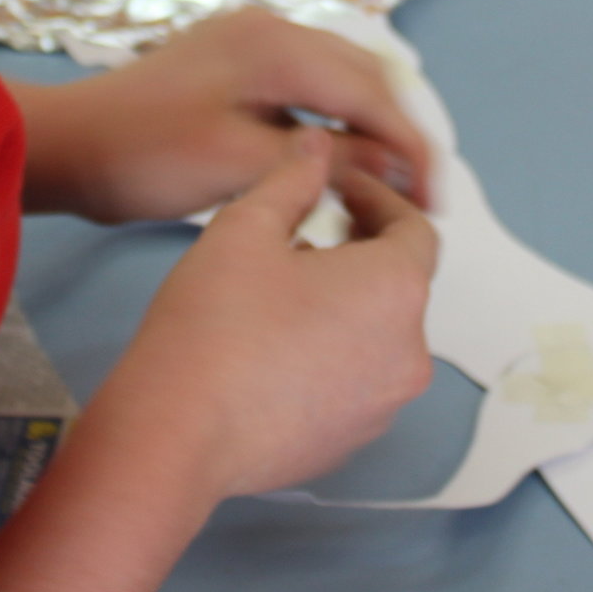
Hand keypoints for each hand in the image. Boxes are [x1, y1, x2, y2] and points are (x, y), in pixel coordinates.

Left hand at [16, 7, 432, 223]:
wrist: (68, 145)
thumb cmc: (142, 157)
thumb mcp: (240, 167)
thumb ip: (324, 161)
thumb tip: (394, 160)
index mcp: (276, 46)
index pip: (372, 91)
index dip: (411, 145)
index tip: (434, 198)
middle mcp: (269, 30)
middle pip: (363, 76)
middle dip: (397, 133)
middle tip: (421, 196)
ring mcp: (249, 42)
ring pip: (337, 80)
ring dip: (367, 127)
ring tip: (388, 185)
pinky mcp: (233, 63)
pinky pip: (305, 87)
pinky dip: (332, 123)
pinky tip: (336, 165)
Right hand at [93, 130, 438, 499]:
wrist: (177, 434)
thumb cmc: (212, 333)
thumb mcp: (247, 227)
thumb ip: (292, 178)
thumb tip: (315, 150)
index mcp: (395, 289)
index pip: (415, 227)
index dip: (378, 199)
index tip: (342, 190)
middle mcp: (405, 352)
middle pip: (398, 284)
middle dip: (358, 251)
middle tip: (307, 233)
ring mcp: (381, 406)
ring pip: (376, 336)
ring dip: (343, 305)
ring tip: (280, 291)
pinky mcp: (350, 442)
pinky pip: (354, 383)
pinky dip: (329, 356)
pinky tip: (273, 346)